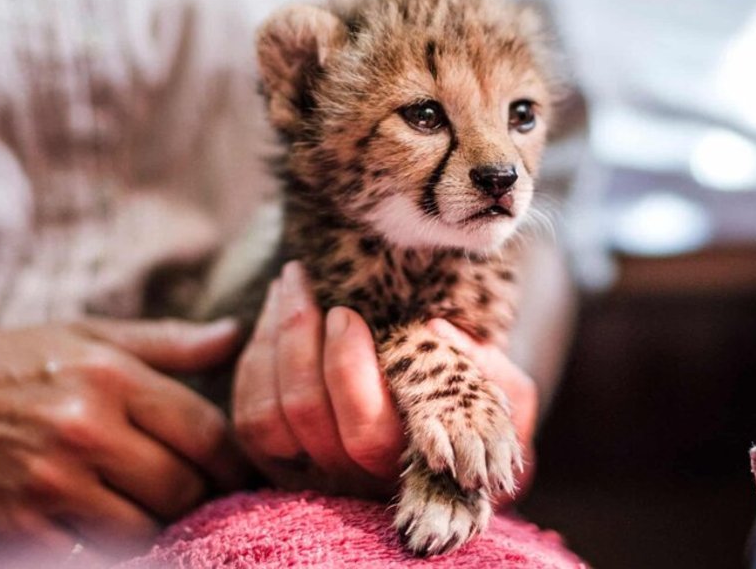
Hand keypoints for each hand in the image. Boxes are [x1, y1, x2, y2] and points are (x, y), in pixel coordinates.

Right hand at [0, 313, 246, 558]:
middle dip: (197, 496)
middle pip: (181, 487)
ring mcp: (47, 481)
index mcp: (111, 375)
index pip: (206, 432)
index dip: (234, 461)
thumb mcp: (89, 335)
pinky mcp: (12, 526)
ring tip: (150, 509)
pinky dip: (107, 549)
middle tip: (195, 494)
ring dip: (156, 526)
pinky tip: (105, 527)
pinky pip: (90, 556)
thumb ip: (168, 342)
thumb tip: (236, 338)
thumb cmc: (10, 360)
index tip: (238, 471)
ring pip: (144, 529)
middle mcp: (84, 427)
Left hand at [231, 262, 537, 497]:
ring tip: (288, 285)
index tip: (347, 312)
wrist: (449, 435)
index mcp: (413, 459)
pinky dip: (254, 359)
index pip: (366, 430)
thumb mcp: (506, 392)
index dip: (346, 370)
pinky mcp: (280, 462)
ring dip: (272, 339)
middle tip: (302, 278)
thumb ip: (491, 371)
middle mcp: (358, 477)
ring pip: (268, 416)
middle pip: (305, 415)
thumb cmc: (478, 404)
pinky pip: (249, 416)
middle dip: (297, 337)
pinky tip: (273, 316)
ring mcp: (315, 473)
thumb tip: (435, 330)